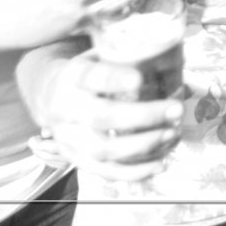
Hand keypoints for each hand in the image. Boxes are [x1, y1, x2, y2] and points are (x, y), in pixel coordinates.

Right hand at [39, 50, 182, 180]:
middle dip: (143, 116)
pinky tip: (161, 163)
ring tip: (172, 133)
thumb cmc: (89, 72)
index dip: (114, 79)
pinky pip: (105, 172)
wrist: (50, 94)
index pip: (91, 77)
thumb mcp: (98, 54)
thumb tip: (174, 53)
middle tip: (175, 109)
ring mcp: (68, 138)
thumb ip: (126, 55)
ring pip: (104, 150)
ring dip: (144, 145)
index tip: (139, 79)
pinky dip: (135, 172)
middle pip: (102, 117)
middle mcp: (66, 108)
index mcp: (73, 76)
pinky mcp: (76, 159)